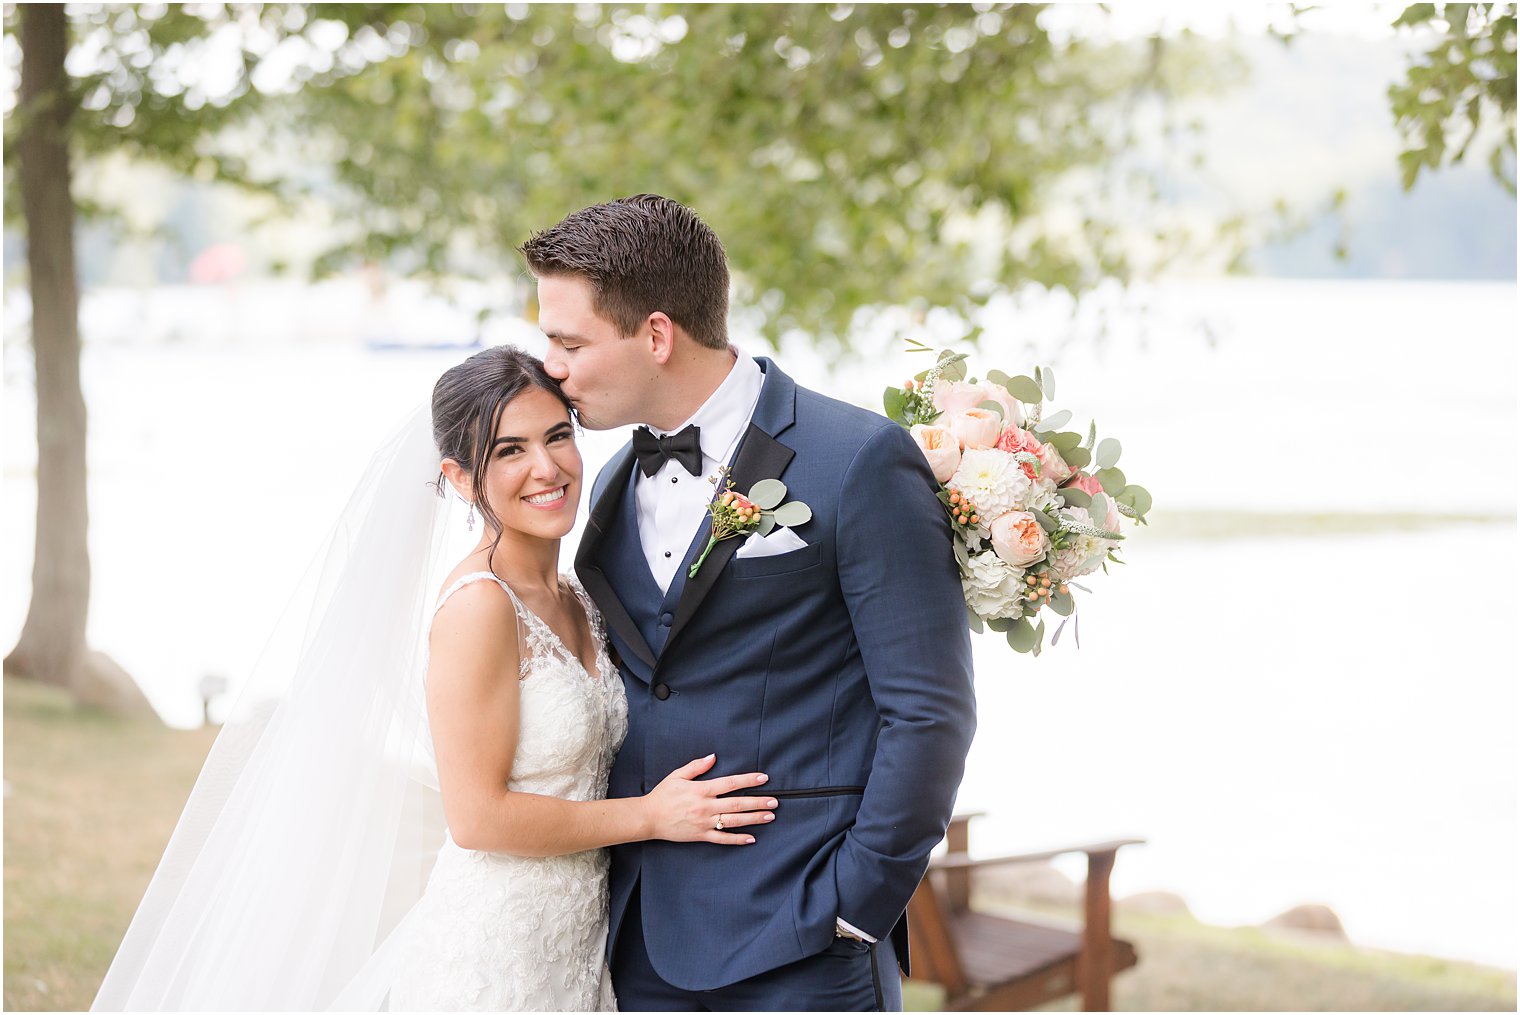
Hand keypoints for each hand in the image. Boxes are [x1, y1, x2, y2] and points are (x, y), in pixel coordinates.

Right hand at [643, 754, 777, 844]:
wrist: (648, 818)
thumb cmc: (662, 795)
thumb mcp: (677, 776)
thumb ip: (696, 766)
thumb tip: (713, 757)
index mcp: (701, 790)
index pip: (730, 783)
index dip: (748, 781)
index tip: (763, 779)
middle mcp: (705, 807)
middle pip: (737, 804)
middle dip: (758, 802)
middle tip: (774, 801)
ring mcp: (704, 823)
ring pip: (733, 821)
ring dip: (753, 819)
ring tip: (769, 816)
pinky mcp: (701, 836)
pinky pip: (722, 839)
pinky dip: (737, 839)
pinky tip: (751, 838)